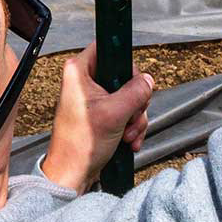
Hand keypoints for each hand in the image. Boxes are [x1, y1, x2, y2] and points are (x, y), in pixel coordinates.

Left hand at [39, 43, 151, 193]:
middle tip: (131, 118)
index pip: (108, 48)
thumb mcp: (115, 113)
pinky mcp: (101, 114)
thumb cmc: (82, 143)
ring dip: (135, 118)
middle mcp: (84, 81)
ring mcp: (94, 99)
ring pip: (128, 96)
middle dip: (135, 101)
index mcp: (79, 71)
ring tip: (129, 135)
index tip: (133, 81)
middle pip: (124, 76)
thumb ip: (136, 92)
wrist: (73, 174)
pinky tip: (130, 142)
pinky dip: (132, 127)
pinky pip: (126, 112)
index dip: (125, 62)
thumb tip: (148, 81)